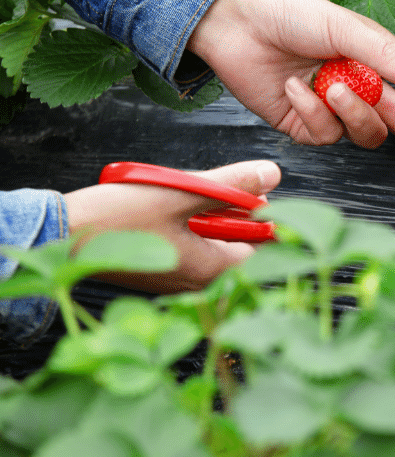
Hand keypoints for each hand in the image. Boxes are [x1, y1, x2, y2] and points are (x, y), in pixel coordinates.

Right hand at [63, 160, 281, 292]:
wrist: (61, 234)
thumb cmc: (117, 218)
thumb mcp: (182, 192)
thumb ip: (231, 186)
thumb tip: (272, 174)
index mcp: (212, 271)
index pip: (264, 247)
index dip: (264, 216)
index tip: (251, 193)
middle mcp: (198, 283)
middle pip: (240, 243)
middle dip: (234, 212)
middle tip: (212, 188)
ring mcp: (178, 278)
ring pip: (214, 241)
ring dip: (209, 214)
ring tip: (183, 194)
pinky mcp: (161, 270)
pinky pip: (191, 244)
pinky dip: (189, 223)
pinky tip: (168, 205)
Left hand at [186, 0, 394, 152]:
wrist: (233, 22)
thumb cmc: (289, 13)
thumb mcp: (343, 26)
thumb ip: (383, 53)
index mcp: (371, 61)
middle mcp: (354, 87)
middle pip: (393, 121)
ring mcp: (328, 109)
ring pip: (360, 132)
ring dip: (349, 113)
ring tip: (329, 87)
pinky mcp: (301, 125)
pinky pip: (322, 135)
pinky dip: (310, 113)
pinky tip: (294, 87)